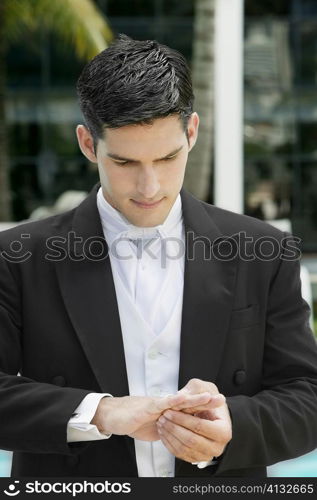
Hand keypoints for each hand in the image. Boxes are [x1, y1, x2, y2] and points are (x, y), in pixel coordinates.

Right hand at [91, 391, 212, 440]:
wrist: (115, 415)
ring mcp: (158, 405)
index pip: (189, 409)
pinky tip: (182, 398)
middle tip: (220, 399)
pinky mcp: (148, 407)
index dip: (204, 408)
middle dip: (205, 402)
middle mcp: (166, 405)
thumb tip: (180, 435)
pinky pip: (162, 403)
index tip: (219, 407)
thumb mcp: (156, 426)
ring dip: (193, 399)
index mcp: (169, 411)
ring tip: (207, 396)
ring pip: (178, 401)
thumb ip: (169, 427)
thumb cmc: (133, 419)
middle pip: (188, 403)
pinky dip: (172, 401)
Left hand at [157, 378, 231, 462]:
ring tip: (161, 423)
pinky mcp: (196, 459)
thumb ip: (194, 390)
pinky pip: (180, 454)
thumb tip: (182, 395)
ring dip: (169, 435)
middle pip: (191, 440)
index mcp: (224, 431)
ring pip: (184, 449)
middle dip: (174, 428)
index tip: (169, 410)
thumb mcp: (204, 389)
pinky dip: (169, 443)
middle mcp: (217, 447)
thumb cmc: (208, 401)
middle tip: (163, 417)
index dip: (182, 419)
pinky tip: (163, 432)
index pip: (199, 426)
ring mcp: (207, 455)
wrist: (211, 415)